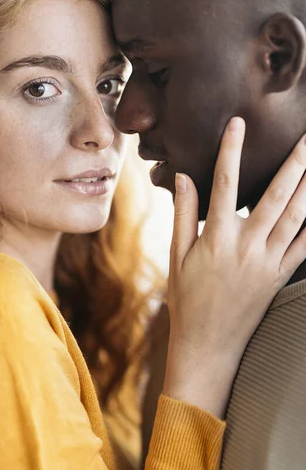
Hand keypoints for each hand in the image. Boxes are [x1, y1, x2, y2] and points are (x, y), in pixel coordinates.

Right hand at [164, 117, 305, 417]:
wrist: (208, 346)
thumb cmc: (187, 300)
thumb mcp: (177, 256)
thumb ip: (183, 215)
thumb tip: (183, 177)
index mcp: (216, 239)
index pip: (224, 185)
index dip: (230, 151)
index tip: (237, 123)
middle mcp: (247, 247)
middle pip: (276, 196)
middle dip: (296, 162)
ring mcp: (269, 263)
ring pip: (297, 217)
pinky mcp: (280, 277)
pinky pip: (305, 247)